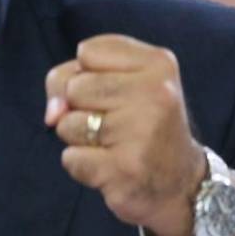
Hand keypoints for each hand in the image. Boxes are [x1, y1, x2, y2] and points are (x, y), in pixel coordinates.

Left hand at [44, 34, 205, 235]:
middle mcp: (156, 93)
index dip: (88, 74)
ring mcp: (142, 132)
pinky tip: (111, 168)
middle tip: (116, 124)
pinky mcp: (125, 169)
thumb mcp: (118, 83)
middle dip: (81, 109)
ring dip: (80, 139)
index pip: (86, 51)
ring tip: (114, 146)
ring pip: (67, 123)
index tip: (116, 93)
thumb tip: (53, 113)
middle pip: (74, 87)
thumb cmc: (141, 125)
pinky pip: (70, 158)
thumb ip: (71, 77)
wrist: (181, 184)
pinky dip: (82, 166)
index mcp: (158, 63)